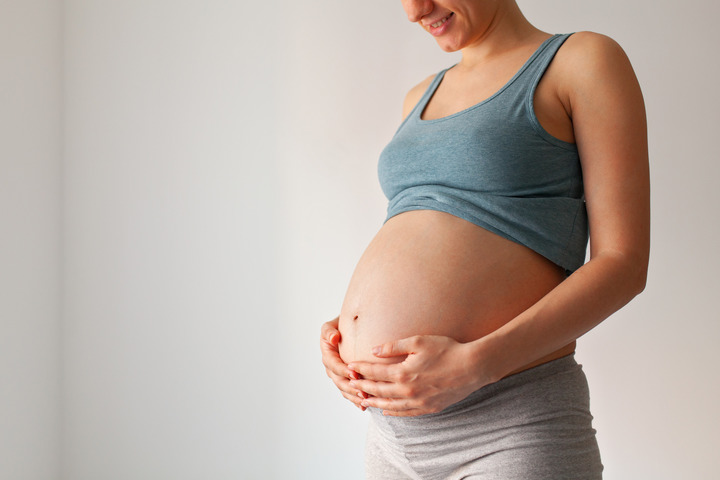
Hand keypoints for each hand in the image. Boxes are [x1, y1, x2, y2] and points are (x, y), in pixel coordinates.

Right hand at [320, 317, 367, 410]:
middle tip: (363, 392)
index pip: (334, 365)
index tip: (355, 374)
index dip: (343, 371)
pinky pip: (348, 392)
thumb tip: (334, 338)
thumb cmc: (340, 325)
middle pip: (339, 381)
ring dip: (353, 396)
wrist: (347, 330)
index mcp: (327, 354)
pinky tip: (364, 406)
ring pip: (344, 389)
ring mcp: (337, 375)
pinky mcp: (345, 379)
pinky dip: (355, 399)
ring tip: (365, 401)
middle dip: (350, 388)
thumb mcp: (331, 325)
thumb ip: (329, 331)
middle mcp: (331, 367)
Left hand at [347, 335, 488, 416]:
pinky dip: (393, 412)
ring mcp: (418, 402)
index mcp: (403, 373)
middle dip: (362, 387)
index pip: (375, 373)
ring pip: (390, 405)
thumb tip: (374, 350)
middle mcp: (408, 391)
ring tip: (363, 400)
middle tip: (350, 385)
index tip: (350, 367)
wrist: (473, 367)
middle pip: (378, 390)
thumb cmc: (447, 350)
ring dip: (374, 402)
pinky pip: (406, 413)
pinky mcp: (429, 407)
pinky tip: (387, 410)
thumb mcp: (418, 342)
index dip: (360, 369)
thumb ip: (394, 347)